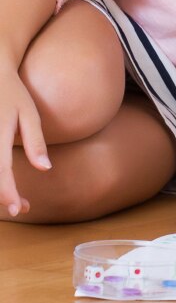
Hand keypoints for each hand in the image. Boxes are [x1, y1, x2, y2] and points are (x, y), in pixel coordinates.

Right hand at [0, 68, 51, 217]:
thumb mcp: (28, 114)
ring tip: (16, 198)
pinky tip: (5, 182)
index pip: (1, 171)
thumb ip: (36, 141)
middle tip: (23, 207)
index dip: (8, 193)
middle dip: (3, 197)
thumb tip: (45, 169)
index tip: (20, 208)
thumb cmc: (13, 94)